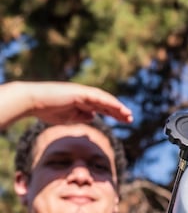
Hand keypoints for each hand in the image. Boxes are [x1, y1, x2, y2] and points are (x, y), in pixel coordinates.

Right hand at [0, 81, 132, 128]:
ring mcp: (81, 92)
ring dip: (117, 107)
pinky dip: (108, 102)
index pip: (102, 108)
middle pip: (106, 103)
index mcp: (81, 102)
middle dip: (119, 111)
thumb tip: (93, 116)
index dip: (114, 114)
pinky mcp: (79, 92)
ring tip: (128, 115)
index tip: (125, 121)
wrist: (32, 101)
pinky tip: (118, 108)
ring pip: (104, 99)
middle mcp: (83, 95)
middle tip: (130, 119)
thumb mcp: (68, 118)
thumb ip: (81, 117)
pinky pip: (97, 97)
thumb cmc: (45, 110)